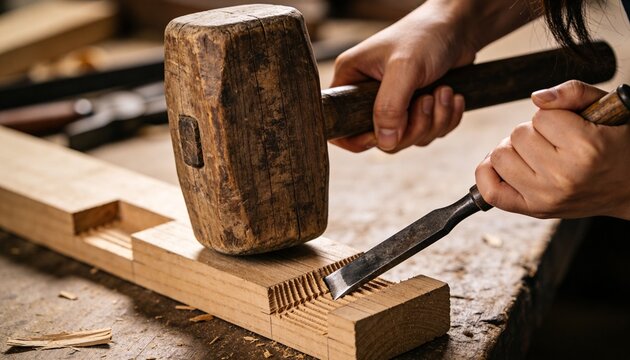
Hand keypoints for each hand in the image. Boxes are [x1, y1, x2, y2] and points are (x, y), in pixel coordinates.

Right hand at [329, 1, 476, 152]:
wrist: (460, 26)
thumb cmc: (426, 35)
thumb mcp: (404, 68)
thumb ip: (390, 107)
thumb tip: (385, 143)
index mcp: (352, 80)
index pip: (341, 125)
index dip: (360, 139)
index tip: (388, 134)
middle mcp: (369, 95)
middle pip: (382, 139)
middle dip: (412, 128)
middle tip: (427, 100)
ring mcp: (395, 104)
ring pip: (408, 137)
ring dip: (433, 121)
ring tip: (444, 91)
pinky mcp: (417, 108)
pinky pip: (428, 133)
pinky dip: (445, 119)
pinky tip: (452, 96)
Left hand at [476, 80, 629, 219]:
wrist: (629, 187)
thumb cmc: (614, 145)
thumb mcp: (604, 109)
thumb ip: (572, 92)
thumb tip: (537, 97)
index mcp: (585, 148)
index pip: (540, 116)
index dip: (551, 117)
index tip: (568, 127)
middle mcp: (563, 175)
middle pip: (516, 135)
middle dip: (532, 133)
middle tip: (553, 143)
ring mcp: (546, 196)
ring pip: (500, 156)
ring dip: (514, 151)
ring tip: (537, 155)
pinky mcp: (533, 209)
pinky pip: (490, 190)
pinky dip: (489, 175)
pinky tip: (506, 168)